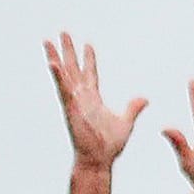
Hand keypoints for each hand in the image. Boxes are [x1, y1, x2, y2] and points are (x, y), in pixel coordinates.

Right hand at [44, 34, 146, 168]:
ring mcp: (74, 102)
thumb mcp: (125, 122)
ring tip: (48, 41)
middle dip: (68, 51)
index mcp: (94, 99)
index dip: (89, 59)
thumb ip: (133, 108)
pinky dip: (58, 77)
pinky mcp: (71, 109)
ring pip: (64, 75)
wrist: (99, 160)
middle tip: (63, 33)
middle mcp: (82, 98)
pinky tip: (52, 63)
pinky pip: (63, 90)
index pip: (91, 74)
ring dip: (56, 58)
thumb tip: (145, 98)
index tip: (88, 44)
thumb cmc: (109, 146)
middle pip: (74, 69)